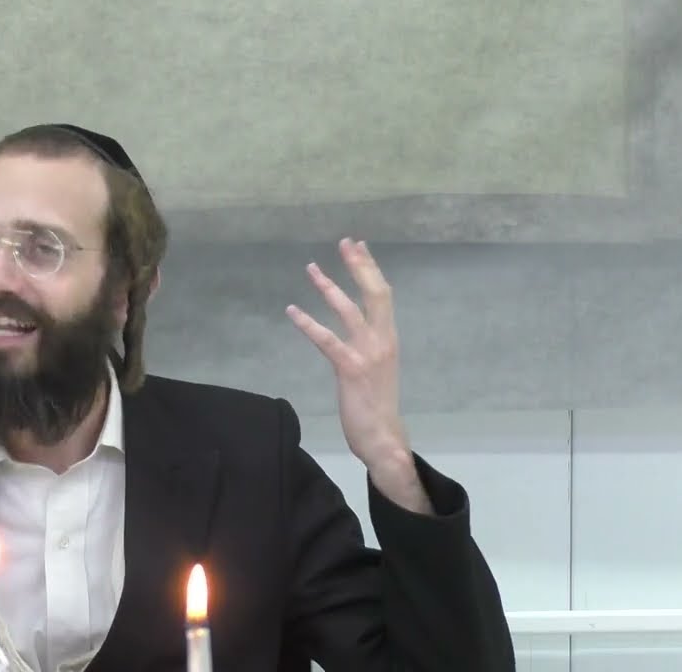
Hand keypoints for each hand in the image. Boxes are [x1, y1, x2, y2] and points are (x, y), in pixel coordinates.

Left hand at [286, 239, 430, 511]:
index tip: (360, 247)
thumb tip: (364, 327)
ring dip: (329, 287)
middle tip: (345, 241)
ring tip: (311, 268)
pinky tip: (292, 310)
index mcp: (389, 338)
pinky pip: (327, 340)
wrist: (384, 439)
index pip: (383, 295)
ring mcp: (368, 354)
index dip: (370, 269)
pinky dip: (308, 323)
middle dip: (359, 265)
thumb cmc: (378, 405)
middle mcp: (383, 341)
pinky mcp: (350, 369)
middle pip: (375, 293)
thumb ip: (372, 344)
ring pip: (349, 310)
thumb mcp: (379, 367)